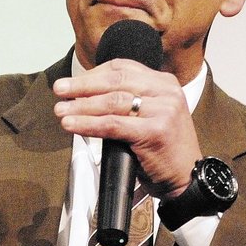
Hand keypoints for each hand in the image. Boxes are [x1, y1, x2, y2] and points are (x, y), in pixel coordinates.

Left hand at [53, 58, 200, 199]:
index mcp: (164, 82)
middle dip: (82, 85)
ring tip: (61, 110)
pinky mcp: (155, 131)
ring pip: (112, 101)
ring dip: (81, 106)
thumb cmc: (162, 148)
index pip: (122, 68)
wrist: (186, 178)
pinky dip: (88, 124)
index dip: (93, 74)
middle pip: (115, 81)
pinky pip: (113, 124)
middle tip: (59, 89)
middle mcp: (166, 92)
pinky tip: (72, 125)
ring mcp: (163, 110)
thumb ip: (127, 100)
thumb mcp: (150, 114)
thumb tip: (83, 96)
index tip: (72, 83)